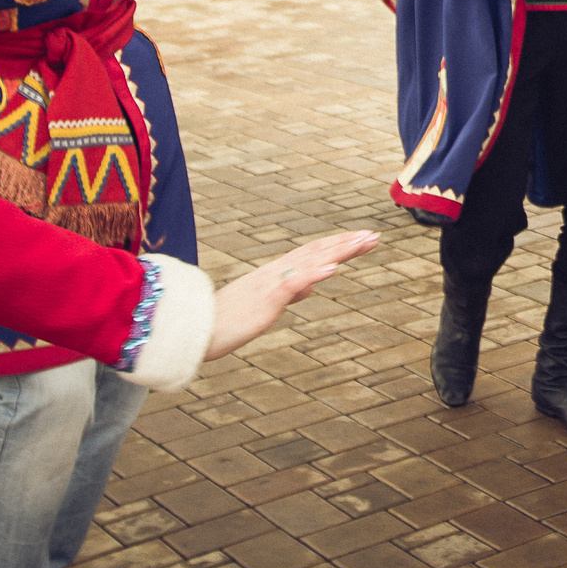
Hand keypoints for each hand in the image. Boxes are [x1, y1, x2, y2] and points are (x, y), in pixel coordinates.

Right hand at [205, 230, 380, 359]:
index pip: (310, 254)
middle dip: (346, 243)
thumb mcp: (262, 306)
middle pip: (315, 252)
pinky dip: (315, 274)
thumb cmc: (223, 321)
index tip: (361, 239)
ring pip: (310, 261)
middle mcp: (274, 273)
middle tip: (374, 235)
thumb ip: (285, 293)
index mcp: (274, 274)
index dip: (336, 244)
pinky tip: (335, 268)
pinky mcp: (264, 300)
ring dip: (339, 250)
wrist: (192, 331)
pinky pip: (292, 284)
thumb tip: (308, 286)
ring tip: (364, 242)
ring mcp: (270, 284)